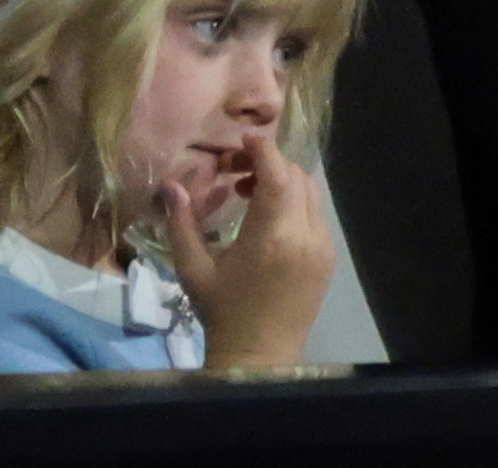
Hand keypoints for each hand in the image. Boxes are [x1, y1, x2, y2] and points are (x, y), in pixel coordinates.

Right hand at [159, 129, 334, 369]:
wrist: (259, 356)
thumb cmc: (222, 312)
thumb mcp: (194, 269)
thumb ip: (182, 223)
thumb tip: (170, 185)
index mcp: (271, 237)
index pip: (277, 174)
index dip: (263, 149)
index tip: (242, 140)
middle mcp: (304, 236)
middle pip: (295, 177)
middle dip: (268, 163)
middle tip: (235, 169)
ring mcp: (321, 247)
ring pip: (309, 193)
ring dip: (282, 182)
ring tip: (247, 192)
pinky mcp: (328, 258)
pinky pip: (315, 216)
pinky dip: (295, 204)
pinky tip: (268, 219)